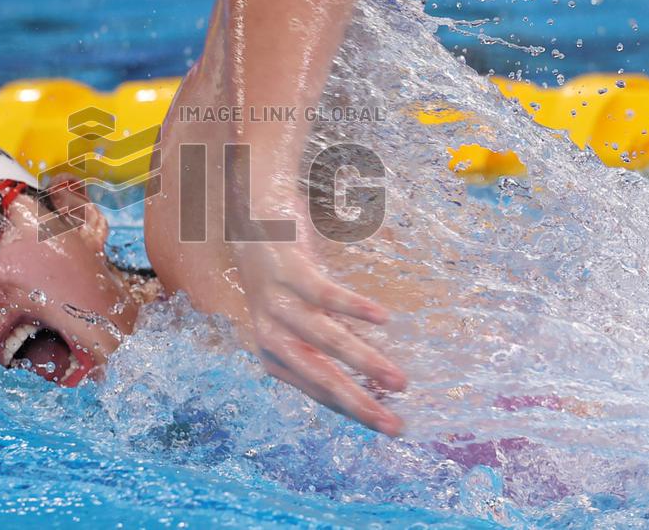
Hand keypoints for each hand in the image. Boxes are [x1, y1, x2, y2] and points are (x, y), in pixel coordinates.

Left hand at [230, 237, 406, 435]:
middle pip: (320, 376)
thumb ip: (331, 345)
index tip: (387, 426)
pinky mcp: (289, 271)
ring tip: (399, 380)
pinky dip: (354, 308)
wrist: (249, 224)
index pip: (318, 391)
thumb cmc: (283, 278)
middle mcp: (270, 334)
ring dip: (364, 361)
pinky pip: (325, 294)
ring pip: (325, 339)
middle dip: (359, 404)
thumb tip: (376, 377)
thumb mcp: (301, 318)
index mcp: (274, 354)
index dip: (352, 410)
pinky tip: (382, 318)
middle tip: (395, 426)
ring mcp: (278, 302)